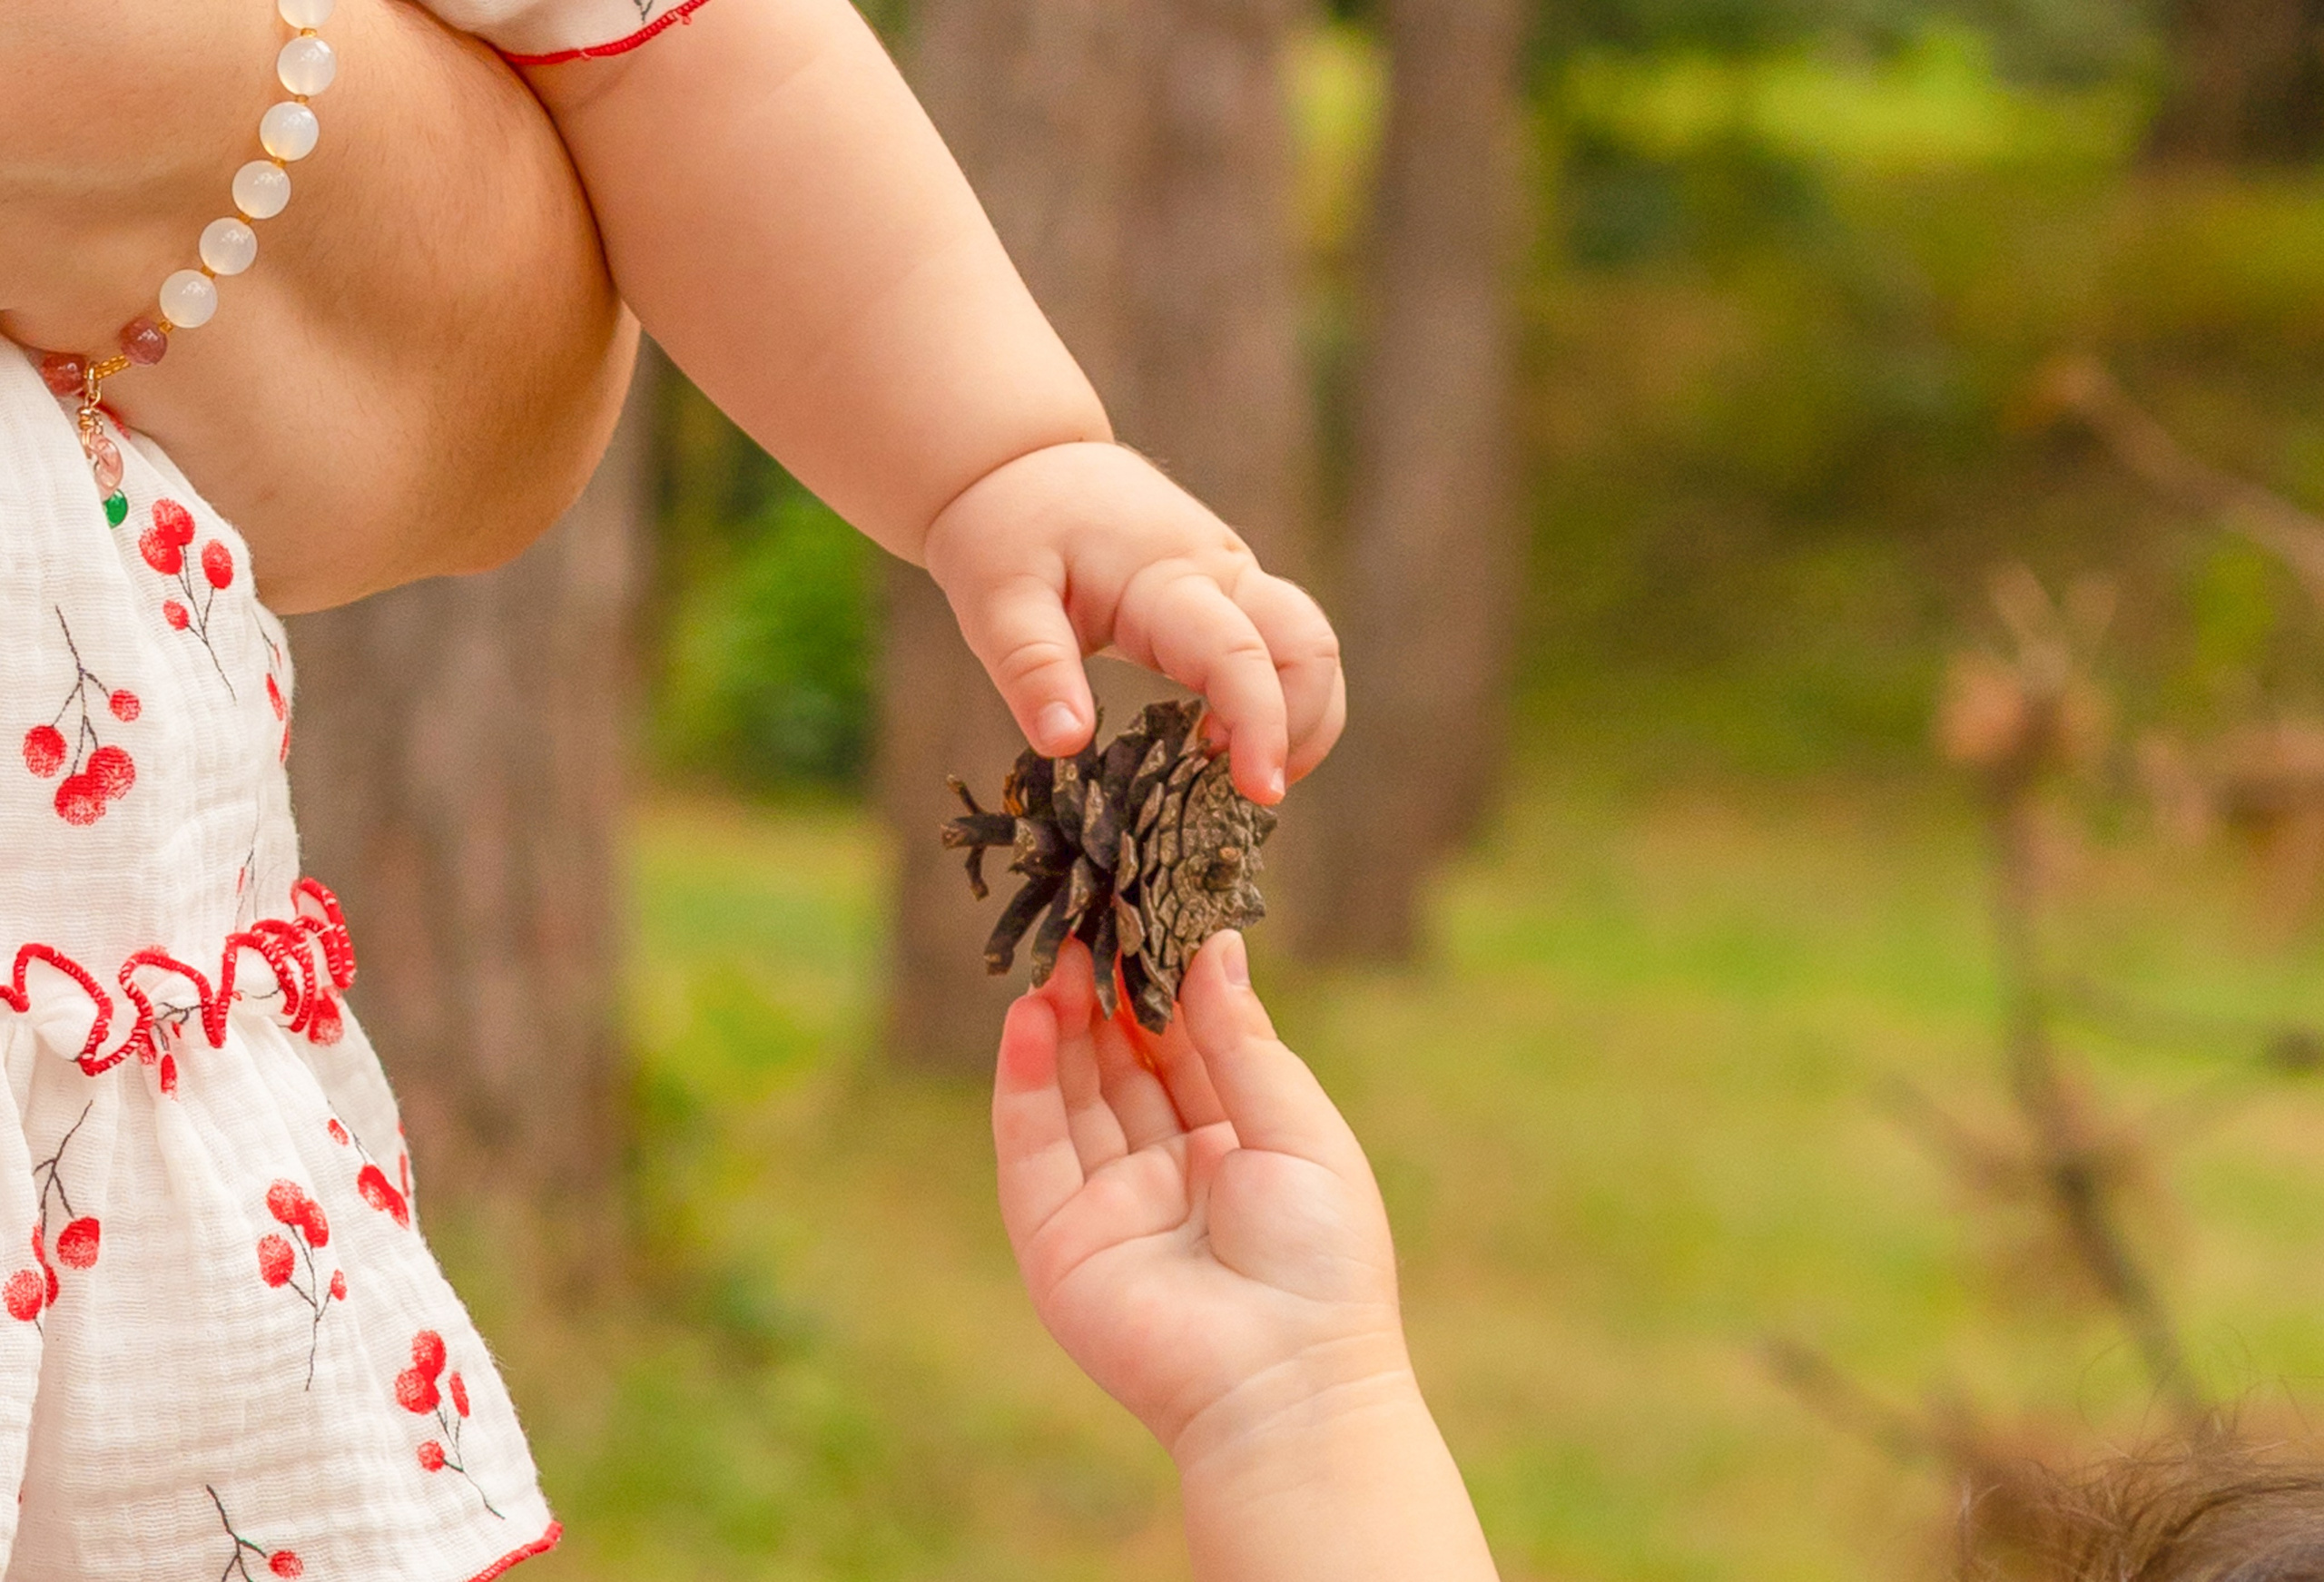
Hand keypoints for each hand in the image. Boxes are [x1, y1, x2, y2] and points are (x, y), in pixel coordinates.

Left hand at [924, 442, 1344, 805]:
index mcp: (1165, 576)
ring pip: (1309, 647)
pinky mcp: (1230, 594)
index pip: (1240, 653)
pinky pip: (1281, 648)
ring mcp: (1233, 580)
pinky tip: (1226, 745)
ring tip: (1240, 777)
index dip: (1262, 725)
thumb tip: (1065, 745)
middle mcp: (1220, 573)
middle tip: (1254, 794)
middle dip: (1305, 727)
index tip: (1261, 792)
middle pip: (1310, 645)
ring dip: (1300, 718)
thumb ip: (1032, 669)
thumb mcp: (998, 600)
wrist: (1023, 463)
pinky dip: (1276, 702)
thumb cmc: (1007, 531)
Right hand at [991, 931, 1408, 1464]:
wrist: (1287, 1382)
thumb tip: (1216, 945)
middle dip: (1106, 994)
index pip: (1192, 1048)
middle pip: (1123, 1064)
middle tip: (1092, 919)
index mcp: (1240, 1149)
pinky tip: (1028, 1017)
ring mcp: (1110, 1206)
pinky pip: (1033, 1146)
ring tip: (1057, 955)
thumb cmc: (1321, 1260)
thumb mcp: (1298, 1128)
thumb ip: (1243, 1040)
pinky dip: (1024, 1080)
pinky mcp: (1057, 1237)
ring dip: (1060, 1023)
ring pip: (1072, 1094)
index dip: (1168, 985)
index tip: (1151, 913)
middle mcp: (1170, 1173)